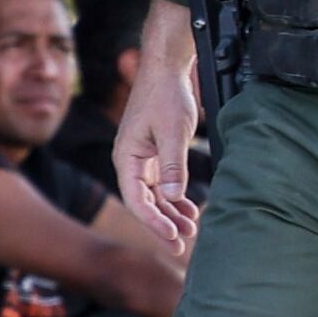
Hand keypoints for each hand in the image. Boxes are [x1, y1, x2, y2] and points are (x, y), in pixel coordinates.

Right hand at [117, 46, 203, 253]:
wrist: (166, 69)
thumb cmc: (166, 95)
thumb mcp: (172, 132)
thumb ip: (173, 165)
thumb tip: (172, 197)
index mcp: (126, 157)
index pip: (136, 199)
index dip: (154, 221)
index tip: (173, 236)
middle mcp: (130, 161)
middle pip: (144, 202)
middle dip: (163, 224)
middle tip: (181, 247)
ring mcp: (142, 158)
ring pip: (154, 195)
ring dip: (171, 212)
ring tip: (191, 229)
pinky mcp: (154, 153)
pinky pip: (162, 183)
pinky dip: (175, 197)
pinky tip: (189, 208)